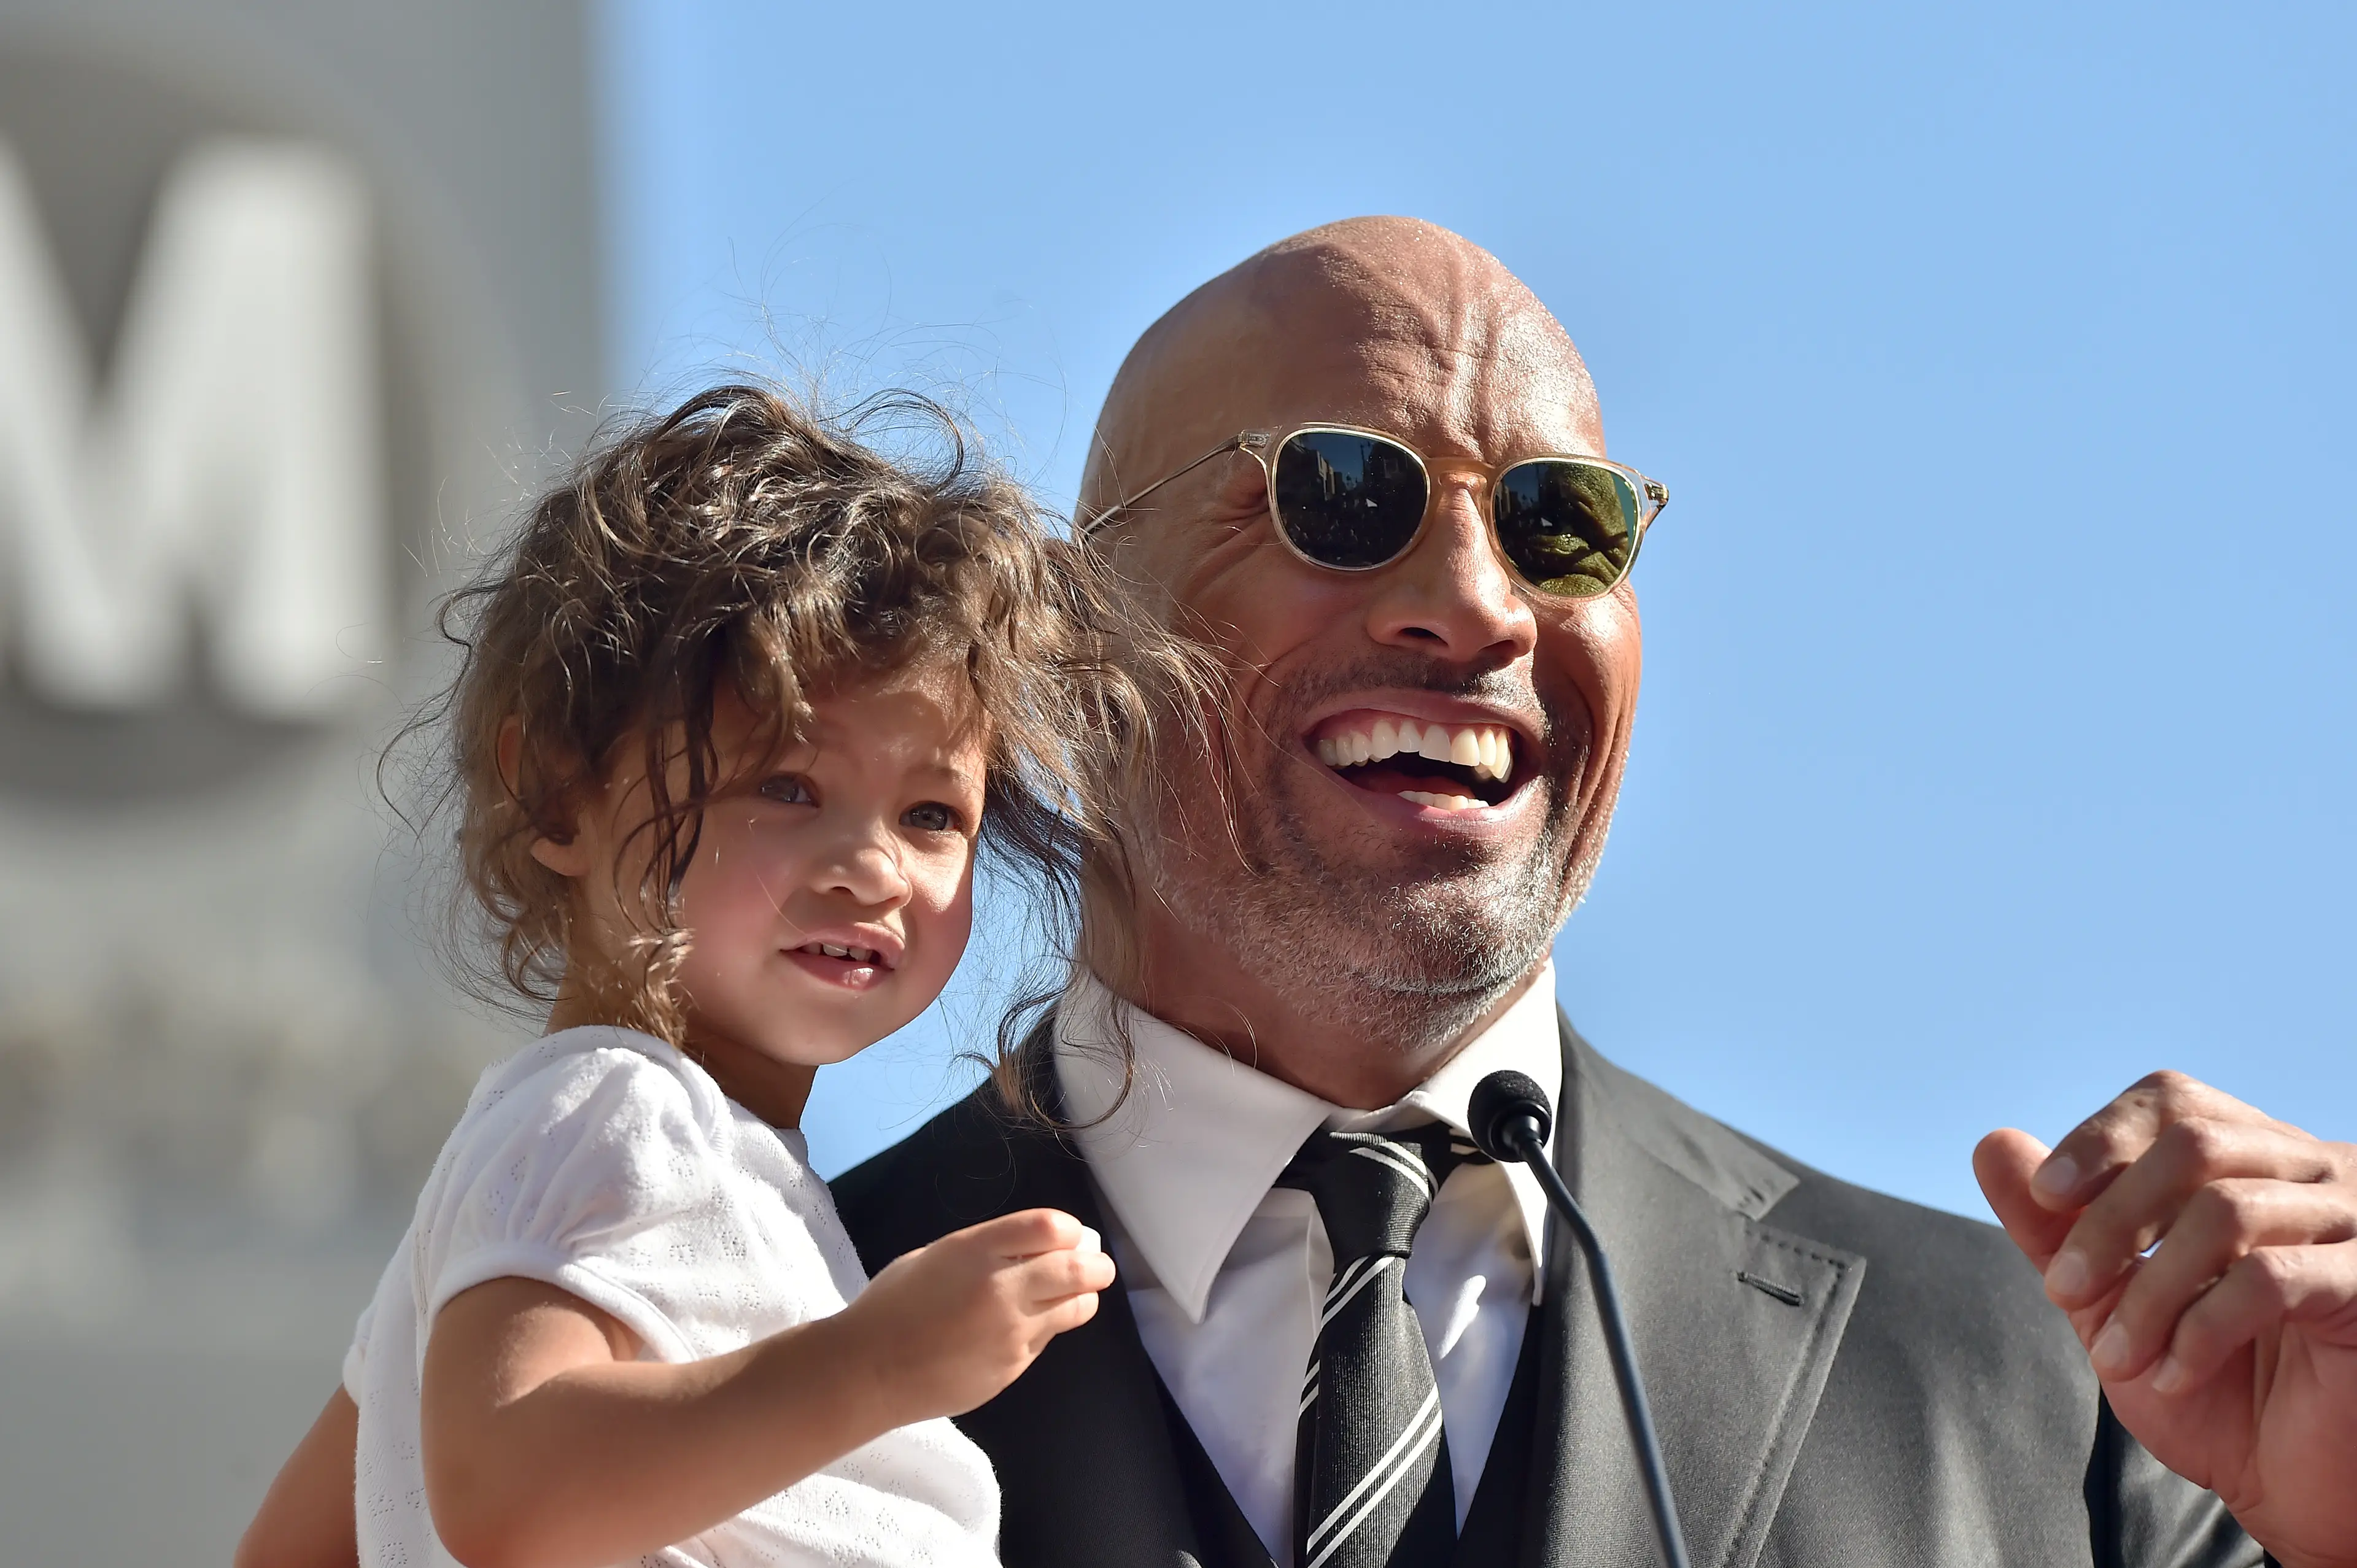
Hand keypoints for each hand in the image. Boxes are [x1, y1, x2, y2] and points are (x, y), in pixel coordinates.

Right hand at [841, 1208, 1114, 1425]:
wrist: (868, 1372)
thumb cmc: (893, 1305)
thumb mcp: (937, 1256)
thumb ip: (987, 1248)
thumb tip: (1037, 1245)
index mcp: (976, 1251)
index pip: (1051, 1227)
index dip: (1071, 1230)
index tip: (1069, 1235)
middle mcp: (1002, 1288)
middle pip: (1079, 1268)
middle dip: (1096, 1264)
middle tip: (1094, 1264)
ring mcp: (1012, 1332)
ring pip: (1077, 1307)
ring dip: (1082, 1295)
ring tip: (1071, 1292)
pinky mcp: (1014, 1367)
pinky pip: (1047, 1339)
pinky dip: (1047, 1327)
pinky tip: (1022, 1326)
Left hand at [1976, 1071, 2356, 1567]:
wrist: (2294, 1493)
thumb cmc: (2215, 1392)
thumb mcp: (2111, 1304)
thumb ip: (2053, 1228)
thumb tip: (1992, 1144)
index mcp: (2256, 1164)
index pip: (2176, 1103)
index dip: (2102, 1139)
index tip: (2044, 1195)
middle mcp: (2314, 1177)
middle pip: (2194, 1143)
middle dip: (2109, 1217)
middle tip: (2064, 1288)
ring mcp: (2353, 1227)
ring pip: (2225, 1210)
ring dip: (2147, 1290)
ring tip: (2114, 1357)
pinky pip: (2270, 1280)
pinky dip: (2199, 1329)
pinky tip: (2172, 1376)